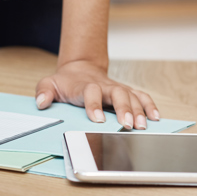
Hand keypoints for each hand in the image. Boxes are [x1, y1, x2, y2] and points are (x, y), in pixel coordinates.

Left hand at [35, 60, 159, 129]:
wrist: (79, 69)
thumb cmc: (65, 82)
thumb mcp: (49, 84)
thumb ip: (44, 91)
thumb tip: (41, 102)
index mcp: (85, 86)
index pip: (91, 92)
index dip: (94, 105)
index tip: (97, 119)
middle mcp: (104, 87)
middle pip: (118, 93)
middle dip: (124, 108)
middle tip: (127, 124)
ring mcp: (117, 89)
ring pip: (132, 96)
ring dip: (139, 110)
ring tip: (142, 126)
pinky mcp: (126, 92)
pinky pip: (141, 97)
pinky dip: (150, 106)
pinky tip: (156, 118)